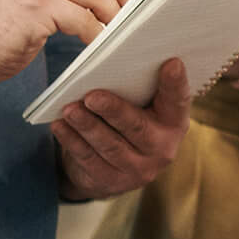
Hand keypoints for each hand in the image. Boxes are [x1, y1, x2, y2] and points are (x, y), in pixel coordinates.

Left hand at [55, 60, 190, 199]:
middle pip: (137, 127)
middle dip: (113, 111)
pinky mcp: (111, 182)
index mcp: (175, 122)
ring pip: (110, 146)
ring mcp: (138, 170)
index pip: (178, 100)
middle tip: (92, 96)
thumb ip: (139, 88)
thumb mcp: (142, 107)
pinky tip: (60, 126)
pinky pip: (89, 159)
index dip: (176, 83)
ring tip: (70, 110)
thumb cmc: (129, 122)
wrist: (115, 170)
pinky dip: (72, 141)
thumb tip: (112, 56)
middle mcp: (162, 149)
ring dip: (87, 126)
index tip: (171, 63)